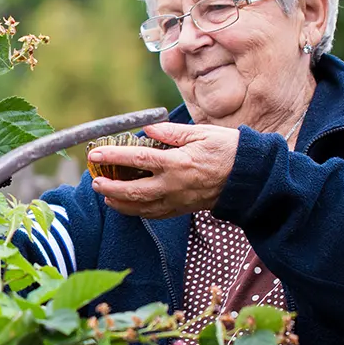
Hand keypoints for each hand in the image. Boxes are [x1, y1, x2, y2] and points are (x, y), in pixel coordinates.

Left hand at [88, 123, 239, 218]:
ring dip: (120, 203)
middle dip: (110, 187)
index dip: (113, 157)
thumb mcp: (201, 133)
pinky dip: (137, 212)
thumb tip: (147, 130)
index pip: (137, 159)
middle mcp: (174, 185)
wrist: (248, 177)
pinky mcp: (182, 209)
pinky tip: (128, 206)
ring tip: (106, 196)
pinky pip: (155, 214)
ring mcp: (177, 200)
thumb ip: (172, 133)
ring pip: (141, 207)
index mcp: (177, 162)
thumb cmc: (227, 150)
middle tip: (95, 182)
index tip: (96, 154)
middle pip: (133, 190)